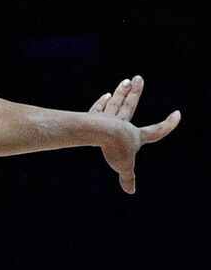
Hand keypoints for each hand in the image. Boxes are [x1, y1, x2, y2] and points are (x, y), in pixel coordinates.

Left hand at [91, 75, 180, 193]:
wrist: (98, 133)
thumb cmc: (114, 148)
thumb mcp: (123, 166)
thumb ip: (127, 177)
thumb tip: (130, 191)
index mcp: (135, 136)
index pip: (156, 131)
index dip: (168, 125)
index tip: (177, 114)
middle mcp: (123, 124)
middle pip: (130, 106)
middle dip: (136, 94)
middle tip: (139, 79)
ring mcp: (108, 119)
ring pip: (116, 103)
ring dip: (121, 92)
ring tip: (126, 80)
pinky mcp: (93, 118)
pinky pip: (99, 109)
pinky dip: (102, 103)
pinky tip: (105, 96)